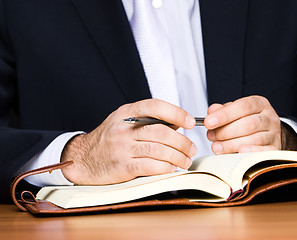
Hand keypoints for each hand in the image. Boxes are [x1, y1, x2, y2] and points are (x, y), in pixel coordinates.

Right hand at [60, 99, 196, 184]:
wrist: (83, 158)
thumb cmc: (110, 139)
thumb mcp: (125, 121)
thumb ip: (149, 119)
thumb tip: (179, 122)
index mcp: (126, 113)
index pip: (155, 106)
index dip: (177, 113)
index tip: (191, 122)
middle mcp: (124, 129)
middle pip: (162, 132)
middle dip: (183, 142)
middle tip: (191, 149)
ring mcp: (122, 148)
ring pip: (159, 150)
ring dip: (178, 157)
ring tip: (185, 161)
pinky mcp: (122, 166)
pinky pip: (151, 166)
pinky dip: (166, 168)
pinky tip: (171, 168)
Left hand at [204, 95, 296, 153]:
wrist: (267, 132)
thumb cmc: (247, 120)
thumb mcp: (236, 111)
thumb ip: (223, 110)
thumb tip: (211, 111)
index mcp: (259, 104)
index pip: (243, 106)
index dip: (224, 115)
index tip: (208, 122)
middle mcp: (269, 117)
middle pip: (248, 124)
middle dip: (226, 132)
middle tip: (211, 136)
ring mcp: (274, 133)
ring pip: (254, 139)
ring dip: (232, 144)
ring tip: (217, 147)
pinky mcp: (275, 148)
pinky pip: (265, 151)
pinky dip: (252, 152)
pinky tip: (239, 152)